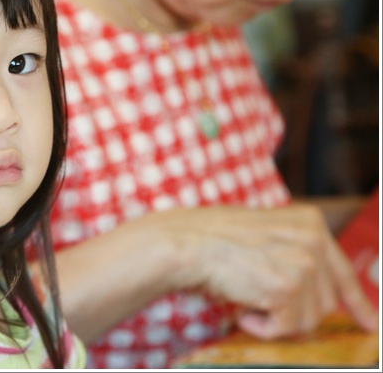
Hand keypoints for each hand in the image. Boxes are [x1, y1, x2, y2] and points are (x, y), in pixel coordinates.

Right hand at [161, 203, 378, 338]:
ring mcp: (304, 263)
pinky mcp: (289, 288)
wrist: (187, 243)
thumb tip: (323, 293)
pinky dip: (262, 328)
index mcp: (310, 223)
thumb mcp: (264, 234)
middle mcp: (314, 240)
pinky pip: (286, 328)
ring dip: (277, 319)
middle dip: (296, 312)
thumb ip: (296, 253)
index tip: (370, 322)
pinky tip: (242, 311)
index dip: (357, 302)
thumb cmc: (213, 240)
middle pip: (326, 301)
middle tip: (261, 304)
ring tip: (247, 299)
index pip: (343, 270)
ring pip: (309, 319)